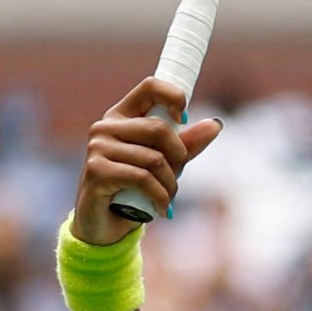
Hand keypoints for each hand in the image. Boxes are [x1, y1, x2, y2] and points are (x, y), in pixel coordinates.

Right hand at [74, 78, 217, 244]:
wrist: (105, 223)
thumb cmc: (136, 188)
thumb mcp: (166, 163)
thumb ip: (187, 144)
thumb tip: (214, 124)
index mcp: (122, 116)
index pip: (150, 87)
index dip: (174, 97)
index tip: (183, 119)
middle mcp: (106, 126)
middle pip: (159, 129)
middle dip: (179, 157)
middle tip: (177, 176)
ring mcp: (97, 147)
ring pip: (154, 159)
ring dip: (170, 184)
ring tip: (167, 197)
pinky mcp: (96, 171)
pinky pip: (142, 179)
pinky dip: (160, 196)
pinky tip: (162, 208)